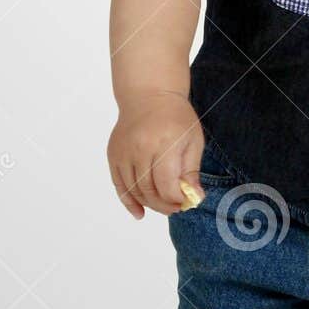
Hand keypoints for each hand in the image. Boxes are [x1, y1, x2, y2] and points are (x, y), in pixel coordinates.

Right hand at [107, 93, 205, 217]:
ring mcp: (124, 152)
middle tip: (175, 208)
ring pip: (133, 190)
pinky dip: (128, 200)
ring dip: (149, 204)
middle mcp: (140, 148)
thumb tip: (194, 198)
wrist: (148, 95)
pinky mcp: (113, 154)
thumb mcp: (193, 140)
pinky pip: (118, 184)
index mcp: (164, 143)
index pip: (167, 185)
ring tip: (162, 205)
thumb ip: (191, 171)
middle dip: (164, 205)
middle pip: (149, 190)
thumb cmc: (176, 117)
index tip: (185, 202)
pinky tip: (139, 212)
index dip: (176, 200)